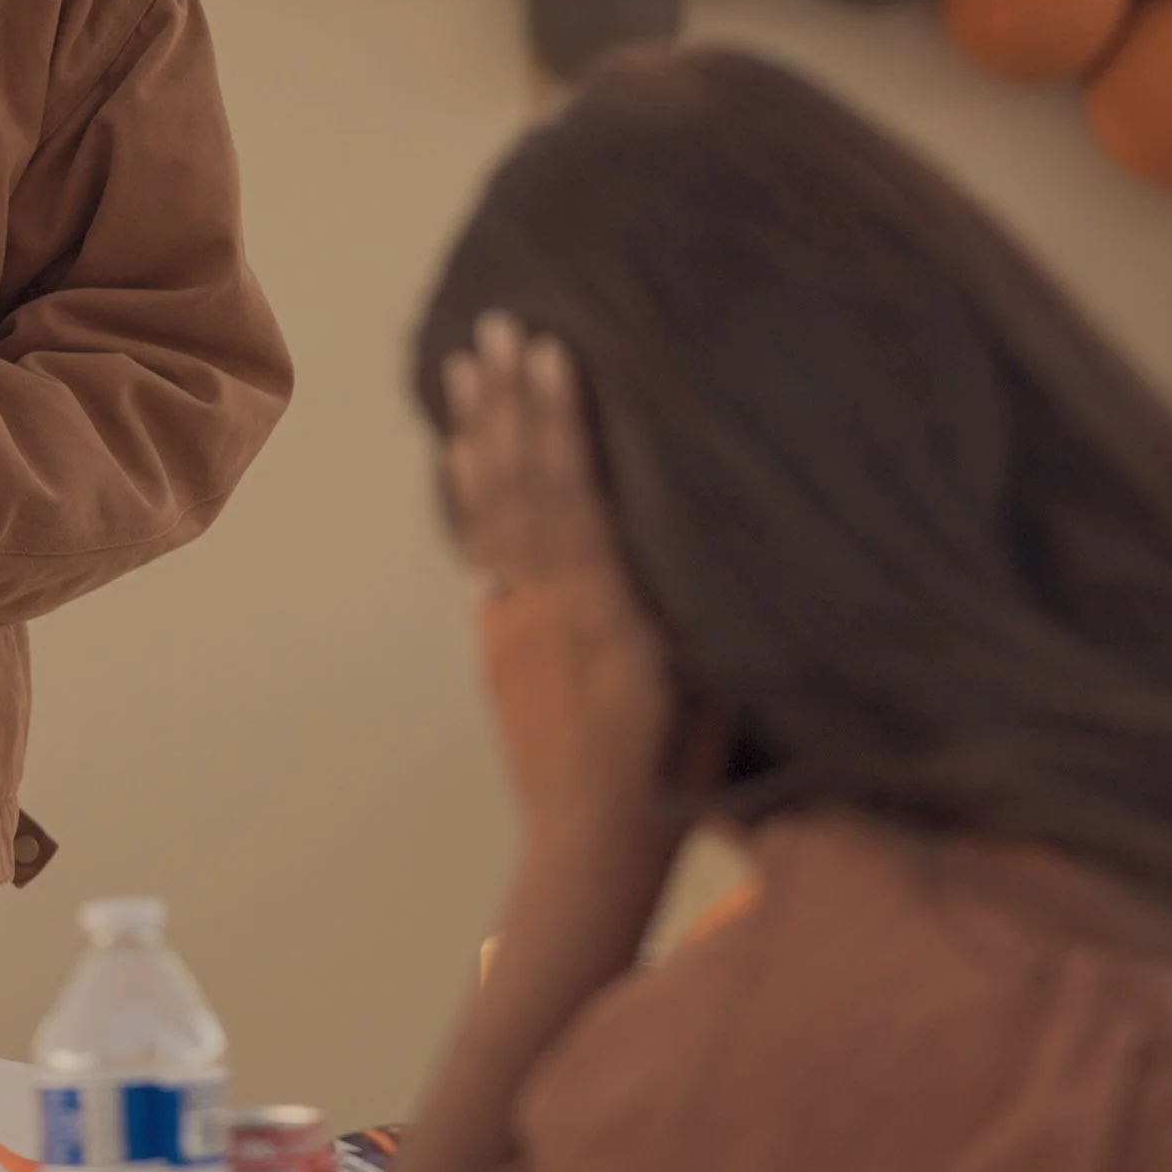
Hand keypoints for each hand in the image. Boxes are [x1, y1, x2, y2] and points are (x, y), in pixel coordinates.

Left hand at [443, 314, 693, 875]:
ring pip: (496, 508)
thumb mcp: (707, 689)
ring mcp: (517, 621)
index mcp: (612, 613)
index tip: (551, 353)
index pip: (581, 496)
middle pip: (529, 486)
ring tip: (466, 363)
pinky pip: (482, 547)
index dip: (564, 422)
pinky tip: (463, 444)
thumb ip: (693, 609)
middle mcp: (556, 606)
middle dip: (515, 401)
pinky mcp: (497, 640)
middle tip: (499, 326)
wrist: (589, 846)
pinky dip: (471, 490)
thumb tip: (704, 526)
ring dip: (481, 429)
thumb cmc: (672, 772)